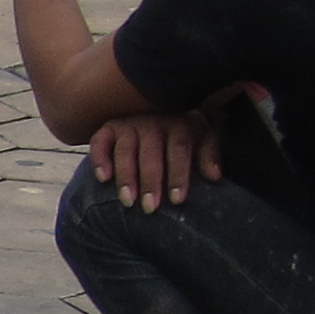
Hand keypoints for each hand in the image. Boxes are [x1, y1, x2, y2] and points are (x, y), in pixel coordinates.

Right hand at [89, 111, 218, 211]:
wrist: (151, 106)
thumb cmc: (179, 132)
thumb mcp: (200, 137)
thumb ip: (208, 154)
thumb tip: (214, 176)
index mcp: (179, 123)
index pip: (179, 149)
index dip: (178, 174)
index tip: (177, 200)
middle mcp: (153, 121)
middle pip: (151, 154)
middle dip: (151, 182)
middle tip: (151, 208)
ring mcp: (128, 123)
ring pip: (126, 151)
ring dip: (126, 177)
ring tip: (128, 201)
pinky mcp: (109, 128)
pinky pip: (100, 142)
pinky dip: (100, 160)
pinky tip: (103, 178)